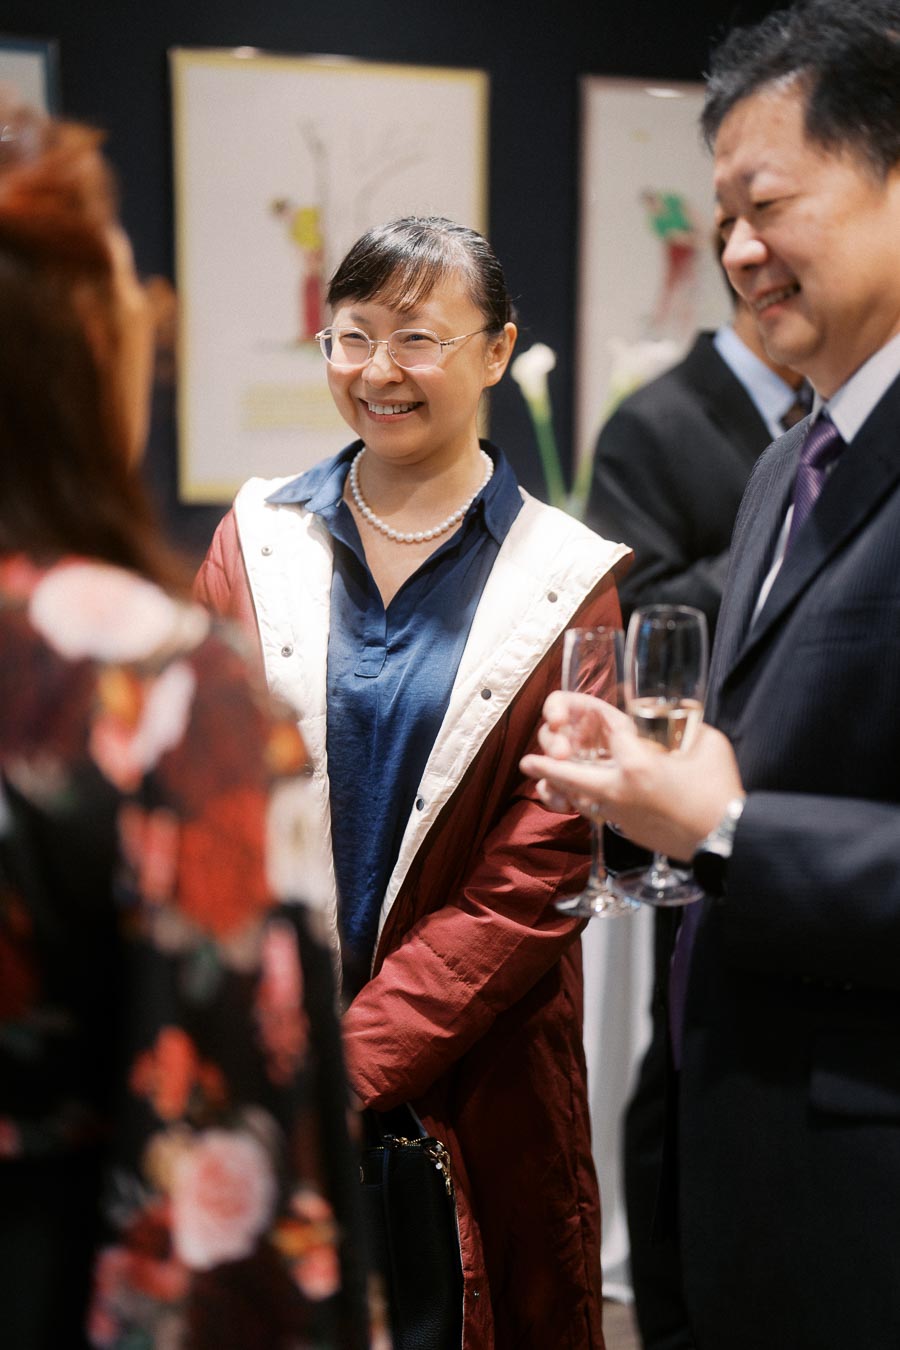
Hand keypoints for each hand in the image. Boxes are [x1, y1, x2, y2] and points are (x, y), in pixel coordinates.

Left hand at [521, 691, 743, 859]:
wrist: (726, 839)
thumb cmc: (719, 789)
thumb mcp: (706, 742)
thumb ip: (682, 725)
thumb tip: (666, 717)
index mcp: (638, 763)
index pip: (604, 725)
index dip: (584, 710)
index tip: (563, 712)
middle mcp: (619, 789)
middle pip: (568, 773)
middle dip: (546, 763)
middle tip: (530, 759)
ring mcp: (618, 813)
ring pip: (575, 797)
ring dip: (557, 786)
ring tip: (542, 777)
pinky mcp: (624, 829)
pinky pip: (592, 812)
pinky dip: (579, 802)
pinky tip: (570, 797)